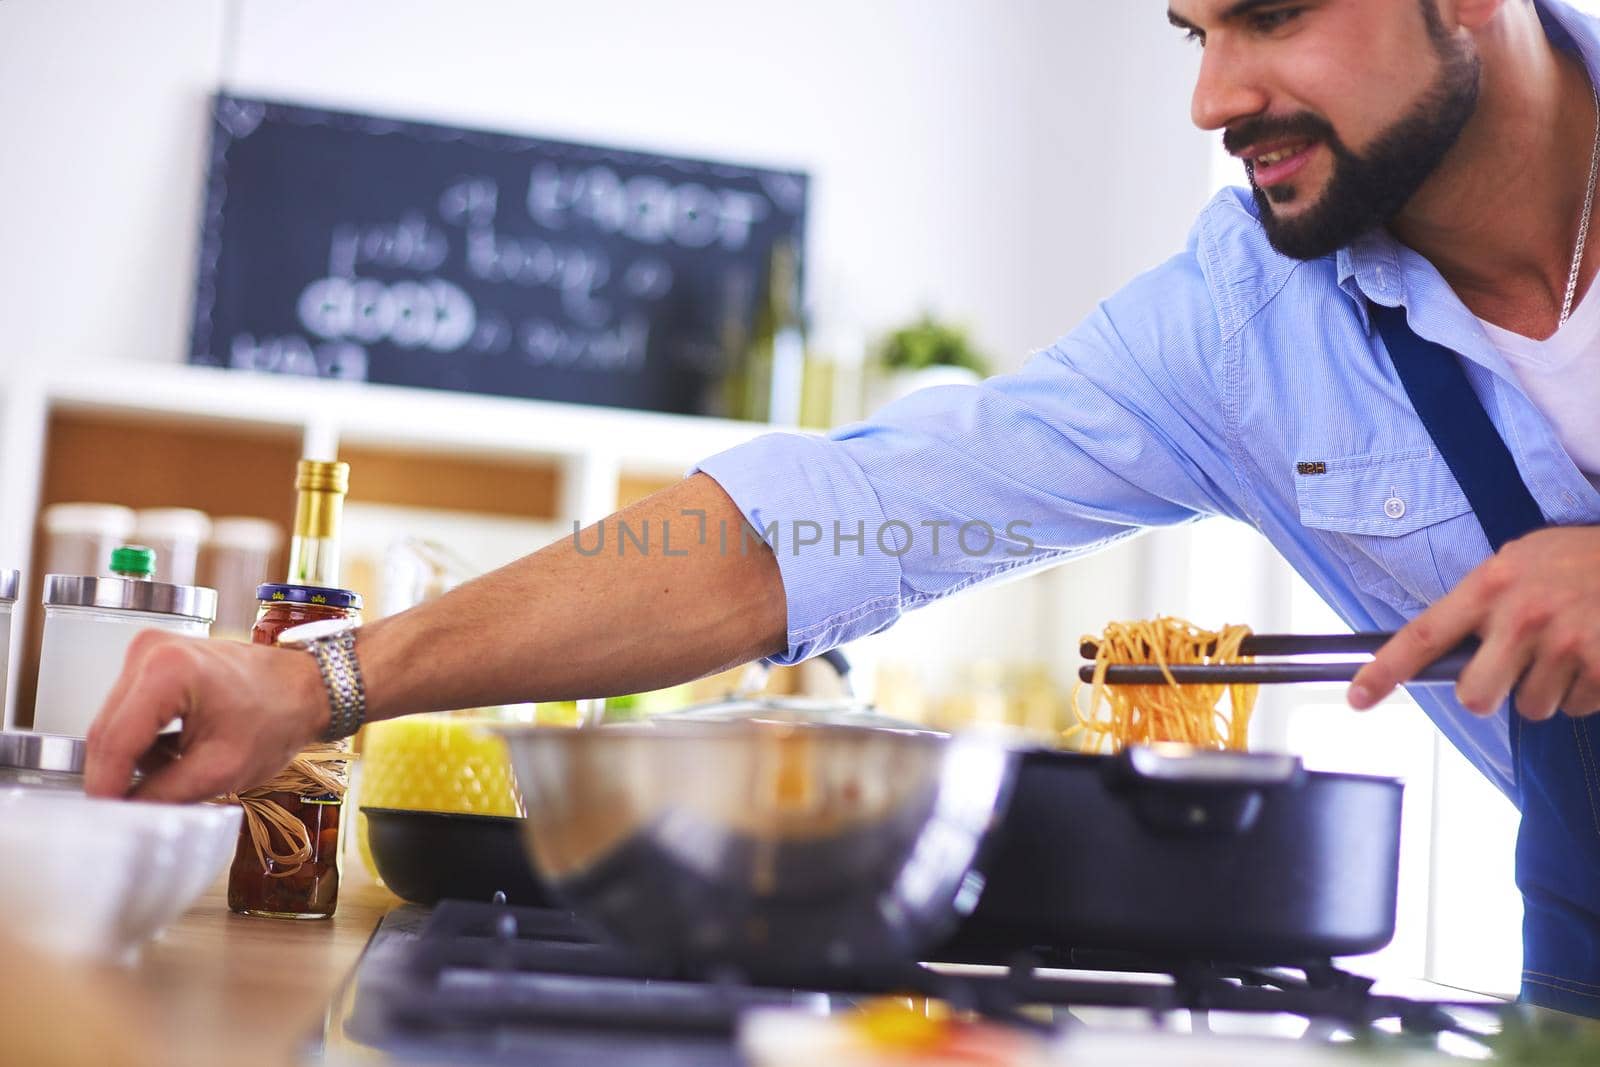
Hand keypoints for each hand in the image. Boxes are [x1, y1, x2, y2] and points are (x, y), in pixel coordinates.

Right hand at [83, 630, 329, 802]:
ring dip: (135, 757)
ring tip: (179, 770)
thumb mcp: (222, 770)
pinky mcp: (153, 658)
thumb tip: (122, 813)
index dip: (105, 786)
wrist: (305, 686)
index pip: (116, 741)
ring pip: (116, 723)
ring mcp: (149, 650)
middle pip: (108, 730)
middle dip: (117, 775)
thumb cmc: (279, 717)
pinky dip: (145, 739)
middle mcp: (150, 651)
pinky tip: (177, 750)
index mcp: (168, 671)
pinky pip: (129, 710)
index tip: (103, 820)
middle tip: (131, 812)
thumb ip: (164, 795)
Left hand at [1349, 527, 1599, 718]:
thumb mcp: (1516, 562)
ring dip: (1545, 689)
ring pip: (1531, 707)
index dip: (1385, 672)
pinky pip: (1575, 707)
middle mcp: (1523, 617)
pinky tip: (1593, 654)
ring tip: (1566, 647)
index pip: (1424, 636)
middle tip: (1510, 667)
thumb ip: (1479, 602)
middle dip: (1488, 693)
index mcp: (1491, 586)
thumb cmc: (1575, 560)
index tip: (1358, 698)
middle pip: (1475, 697)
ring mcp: (1566, 644)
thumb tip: (1442, 649)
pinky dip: (1583, 690)